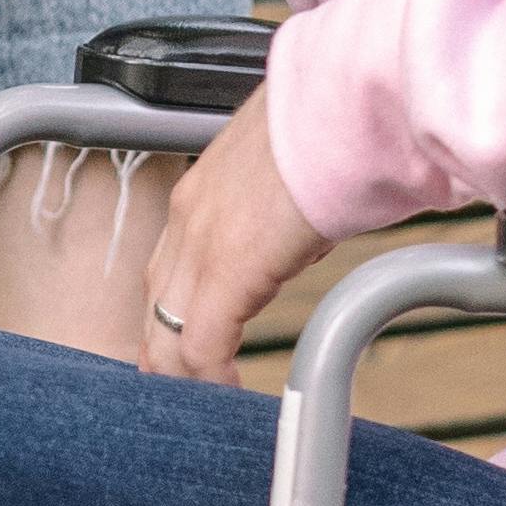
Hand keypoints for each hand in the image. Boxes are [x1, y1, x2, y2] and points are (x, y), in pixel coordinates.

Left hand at [137, 89, 329, 379]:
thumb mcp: (295, 174)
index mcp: (200, 193)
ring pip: (166, 332)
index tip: (184, 351)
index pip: (167, 271)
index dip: (172, 319)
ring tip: (203, 407)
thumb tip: (300, 235)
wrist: (350, 99)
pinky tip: (227, 396)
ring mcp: (201, 243)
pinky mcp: (228, 268)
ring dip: (183, 374)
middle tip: (180, 394)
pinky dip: (210, 379)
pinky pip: (201, 345)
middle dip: (164, 356)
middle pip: (155, 308)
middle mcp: (187, 217)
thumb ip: (282, 210)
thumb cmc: (338, 126)